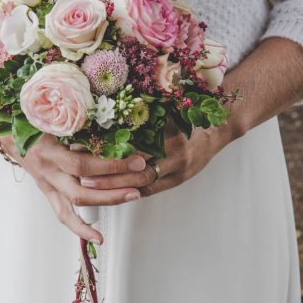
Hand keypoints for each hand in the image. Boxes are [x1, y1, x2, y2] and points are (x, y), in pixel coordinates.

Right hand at [0, 133, 146, 242]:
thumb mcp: (52, 117)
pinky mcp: (49, 192)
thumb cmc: (32, 120)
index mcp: (47, 150)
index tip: (136, 159)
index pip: (81, 164)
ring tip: (132, 197)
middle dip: (114, 187)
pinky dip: (81, 229)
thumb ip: (77, 122)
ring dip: (107, 201)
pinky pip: (64, 215)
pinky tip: (98, 238)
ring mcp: (48, 184)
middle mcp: (47, 170)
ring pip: (76, 202)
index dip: (110, 165)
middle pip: (82, 188)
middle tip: (140, 180)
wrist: (8, 134)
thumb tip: (113, 123)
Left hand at [77, 120, 234, 197]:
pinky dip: (131, 192)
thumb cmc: (190, 114)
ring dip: (116, 188)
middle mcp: (175, 154)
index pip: (132, 146)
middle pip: (136, 171)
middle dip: (108, 177)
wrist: (220, 127)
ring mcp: (178, 169)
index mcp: (169, 133)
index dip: (107, 151)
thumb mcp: (167, 108)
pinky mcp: (179, 180)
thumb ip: (142, 114)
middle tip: (83, 178)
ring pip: (142, 184)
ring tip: (93, 189)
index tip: (85, 150)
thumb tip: (106, 114)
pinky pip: (152, 190)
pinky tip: (113, 194)